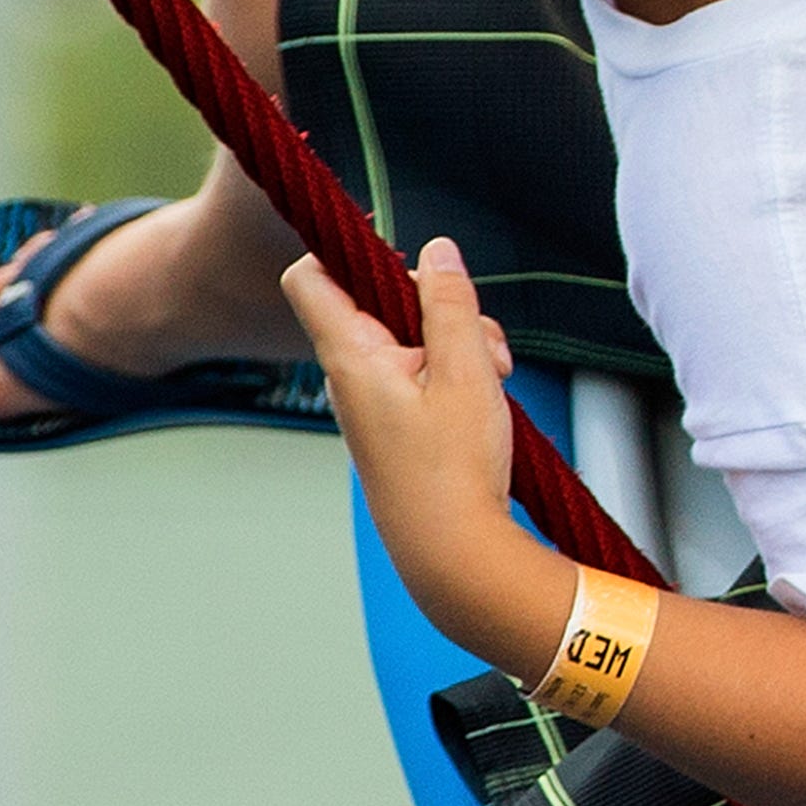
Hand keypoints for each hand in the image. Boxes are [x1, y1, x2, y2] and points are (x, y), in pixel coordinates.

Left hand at [281, 238, 542, 647]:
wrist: (454, 555)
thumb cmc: (454, 472)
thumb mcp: (466, 370)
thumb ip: (450, 303)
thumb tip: (438, 251)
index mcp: (350, 357)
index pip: (309, 277)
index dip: (344, 253)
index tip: (398, 258)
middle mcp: (349, 378)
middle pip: (377, 302)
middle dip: (435, 304)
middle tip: (479, 335)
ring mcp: (370, 402)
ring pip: (408, 338)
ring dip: (456, 341)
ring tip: (495, 373)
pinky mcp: (393, 424)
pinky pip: (417, 373)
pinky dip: (453, 372)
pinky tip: (486, 394)